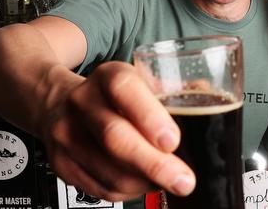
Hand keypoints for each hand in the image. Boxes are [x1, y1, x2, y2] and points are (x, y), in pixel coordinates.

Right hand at [39, 61, 195, 201]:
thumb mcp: (138, 80)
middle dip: (155, 164)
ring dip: (145, 182)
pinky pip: (100, 188)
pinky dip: (128, 192)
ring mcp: (66, 134)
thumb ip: (171, 90)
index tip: (173, 141)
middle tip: (184, 179)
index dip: (150, 117)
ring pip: (109, 170)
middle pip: (115, 138)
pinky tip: (143, 183)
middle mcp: (82, 102)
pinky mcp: (61, 164)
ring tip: (167, 180)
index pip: (125, 90)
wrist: (57, 102)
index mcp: (107, 76)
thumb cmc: (111, 95)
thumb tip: (209, 98)